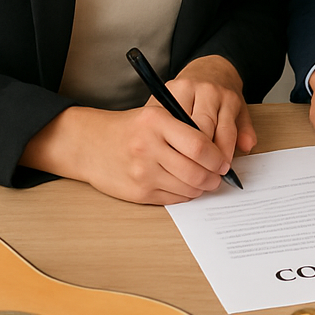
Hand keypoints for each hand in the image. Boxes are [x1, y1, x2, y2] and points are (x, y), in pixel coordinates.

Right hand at [21, 55, 253, 204]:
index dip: (217, 156)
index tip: (223, 160)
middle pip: (196, 171)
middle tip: (219, 175)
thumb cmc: (130, 128)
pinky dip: (186, 195)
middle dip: (214, 177)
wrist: (91, 144)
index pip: (199, 144)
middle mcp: (148, 147)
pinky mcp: (138, 192)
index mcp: (156, 121)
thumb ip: (184, 128)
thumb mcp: (155, 115)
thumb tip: (218, 150)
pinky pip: (174, 198)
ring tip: (205, 181)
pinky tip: (186, 186)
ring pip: (188, 188)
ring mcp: (142, 172)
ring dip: (202, 188)